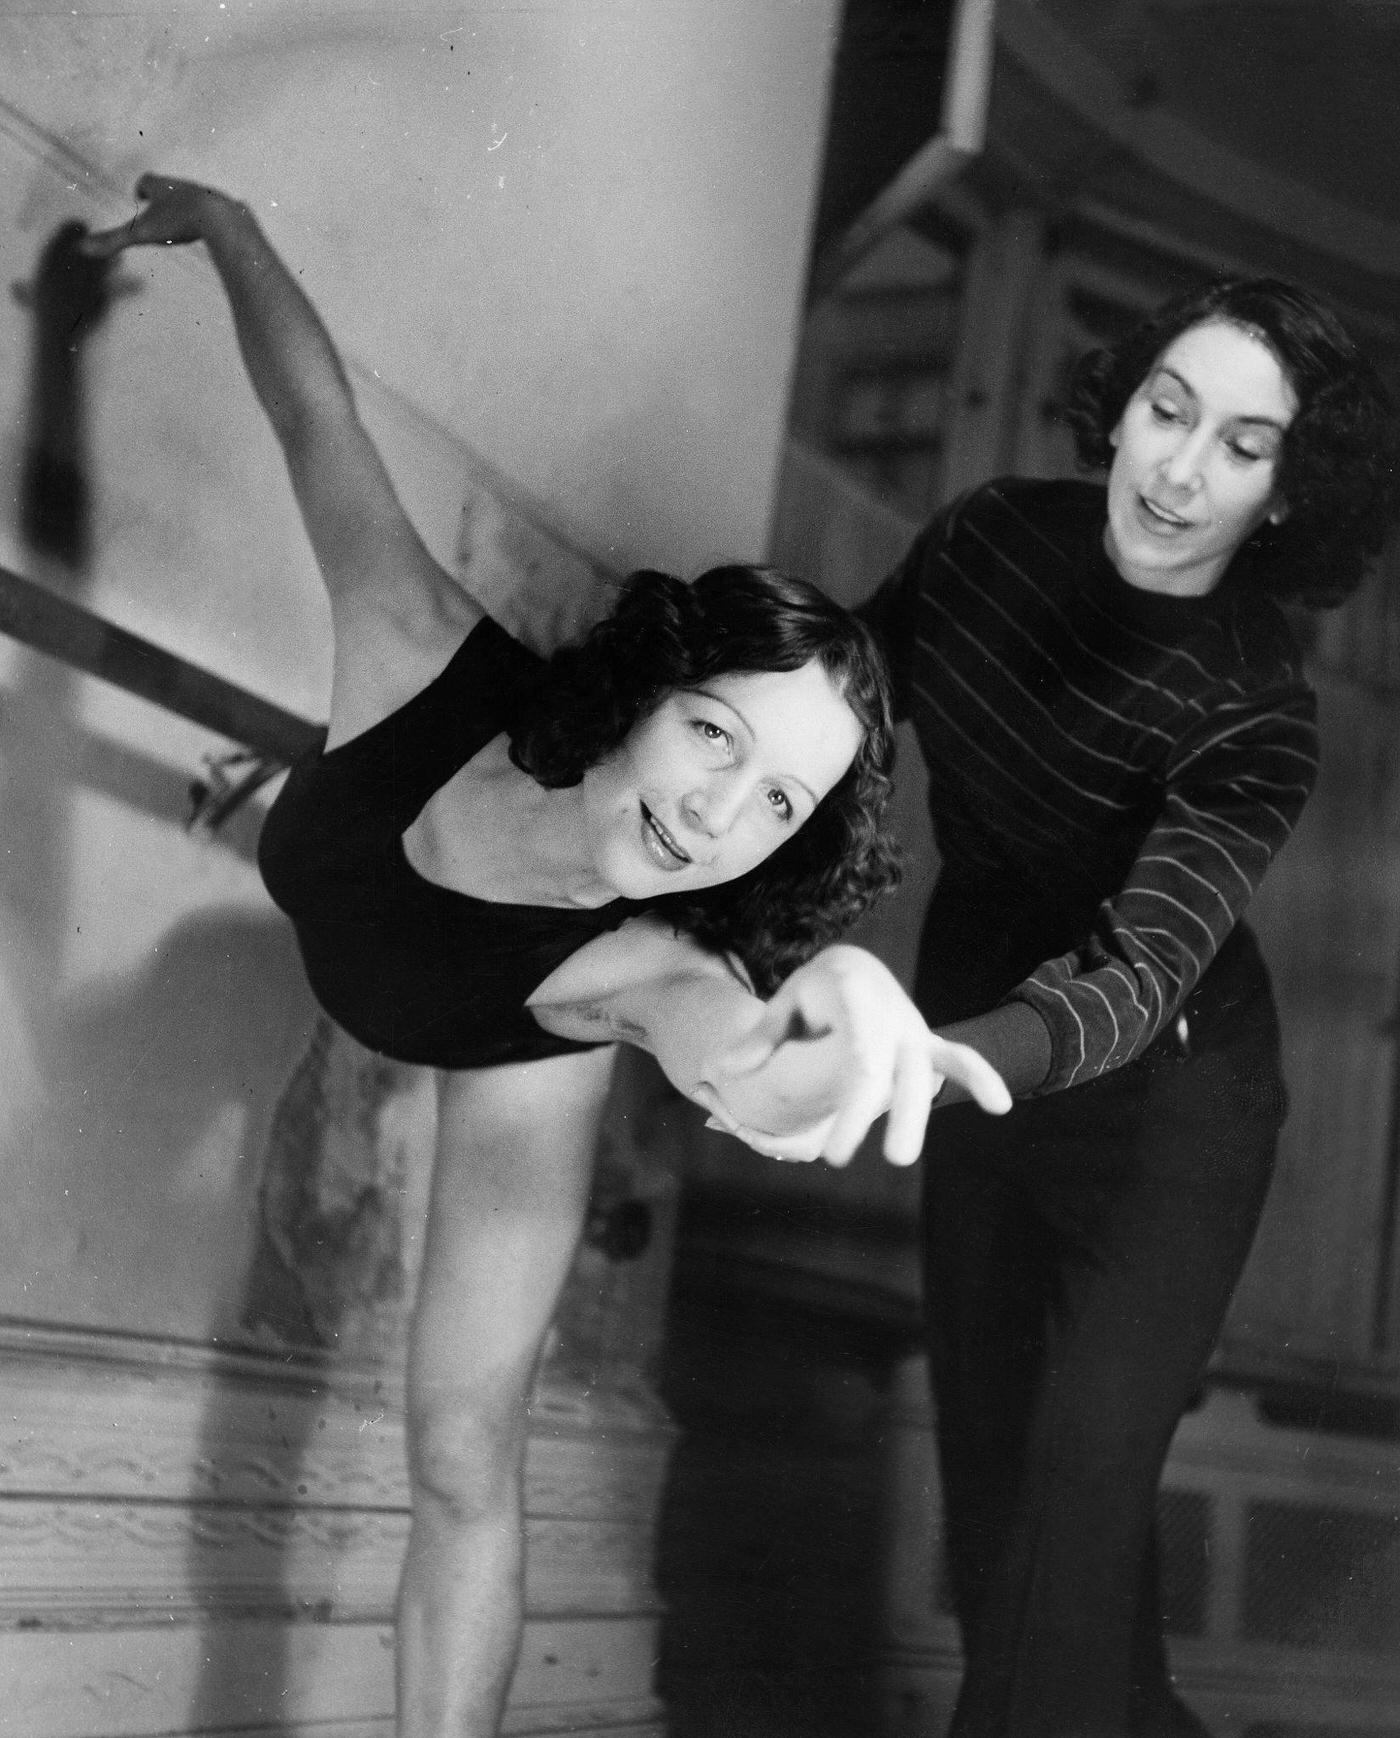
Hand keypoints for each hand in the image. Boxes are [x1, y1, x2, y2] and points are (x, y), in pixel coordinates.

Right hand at [79, 173, 233, 261]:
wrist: (221, 218)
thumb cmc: (179, 222)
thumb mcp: (141, 234)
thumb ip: (113, 241)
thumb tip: (82, 248)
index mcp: (161, 186)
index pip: (147, 181)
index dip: (142, 188)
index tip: (141, 197)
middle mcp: (183, 185)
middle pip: (171, 187)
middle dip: (165, 195)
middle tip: (162, 207)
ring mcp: (205, 194)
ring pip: (193, 197)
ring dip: (188, 206)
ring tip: (187, 220)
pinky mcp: (226, 208)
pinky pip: (217, 211)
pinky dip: (211, 219)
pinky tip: (213, 230)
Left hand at [706, 946, 1011, 1166]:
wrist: (851, 968)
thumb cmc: (810, 994)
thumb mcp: (783, 1006)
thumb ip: (759, 1038)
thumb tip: (725, 1069)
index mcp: (851, 995)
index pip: (857, 1061)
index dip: (851, 1109)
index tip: (834, 1154)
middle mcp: (888, 1011)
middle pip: (886, 1072)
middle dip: (872, 1118)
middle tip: (843, 1161)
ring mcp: (909, 1028)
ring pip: (924, 1071)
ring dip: (916, 1114)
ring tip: (902, 1159)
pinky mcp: (923, 1044)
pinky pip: (956, 1058)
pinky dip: (978, 1077)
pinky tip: (1000, 1105)